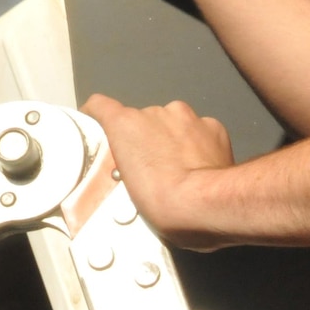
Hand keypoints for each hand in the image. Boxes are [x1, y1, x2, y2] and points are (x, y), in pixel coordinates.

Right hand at [82, 93, 235, 250]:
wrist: (206, 204)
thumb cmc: (163, 201)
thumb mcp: (124, 192)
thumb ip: (121, 169)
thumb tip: (124, 175)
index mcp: (126, 124)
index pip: (100, 105)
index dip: (97, 114)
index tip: (97, 123)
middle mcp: (155, 112)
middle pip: (142, 121)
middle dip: (144, 140)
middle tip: (149, 169)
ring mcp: (186, 117)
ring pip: (173, 124)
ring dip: (171, 140)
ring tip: (178, 171)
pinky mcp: (212, 126)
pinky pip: (199, 131)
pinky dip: (197, 145)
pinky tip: (199, 167)